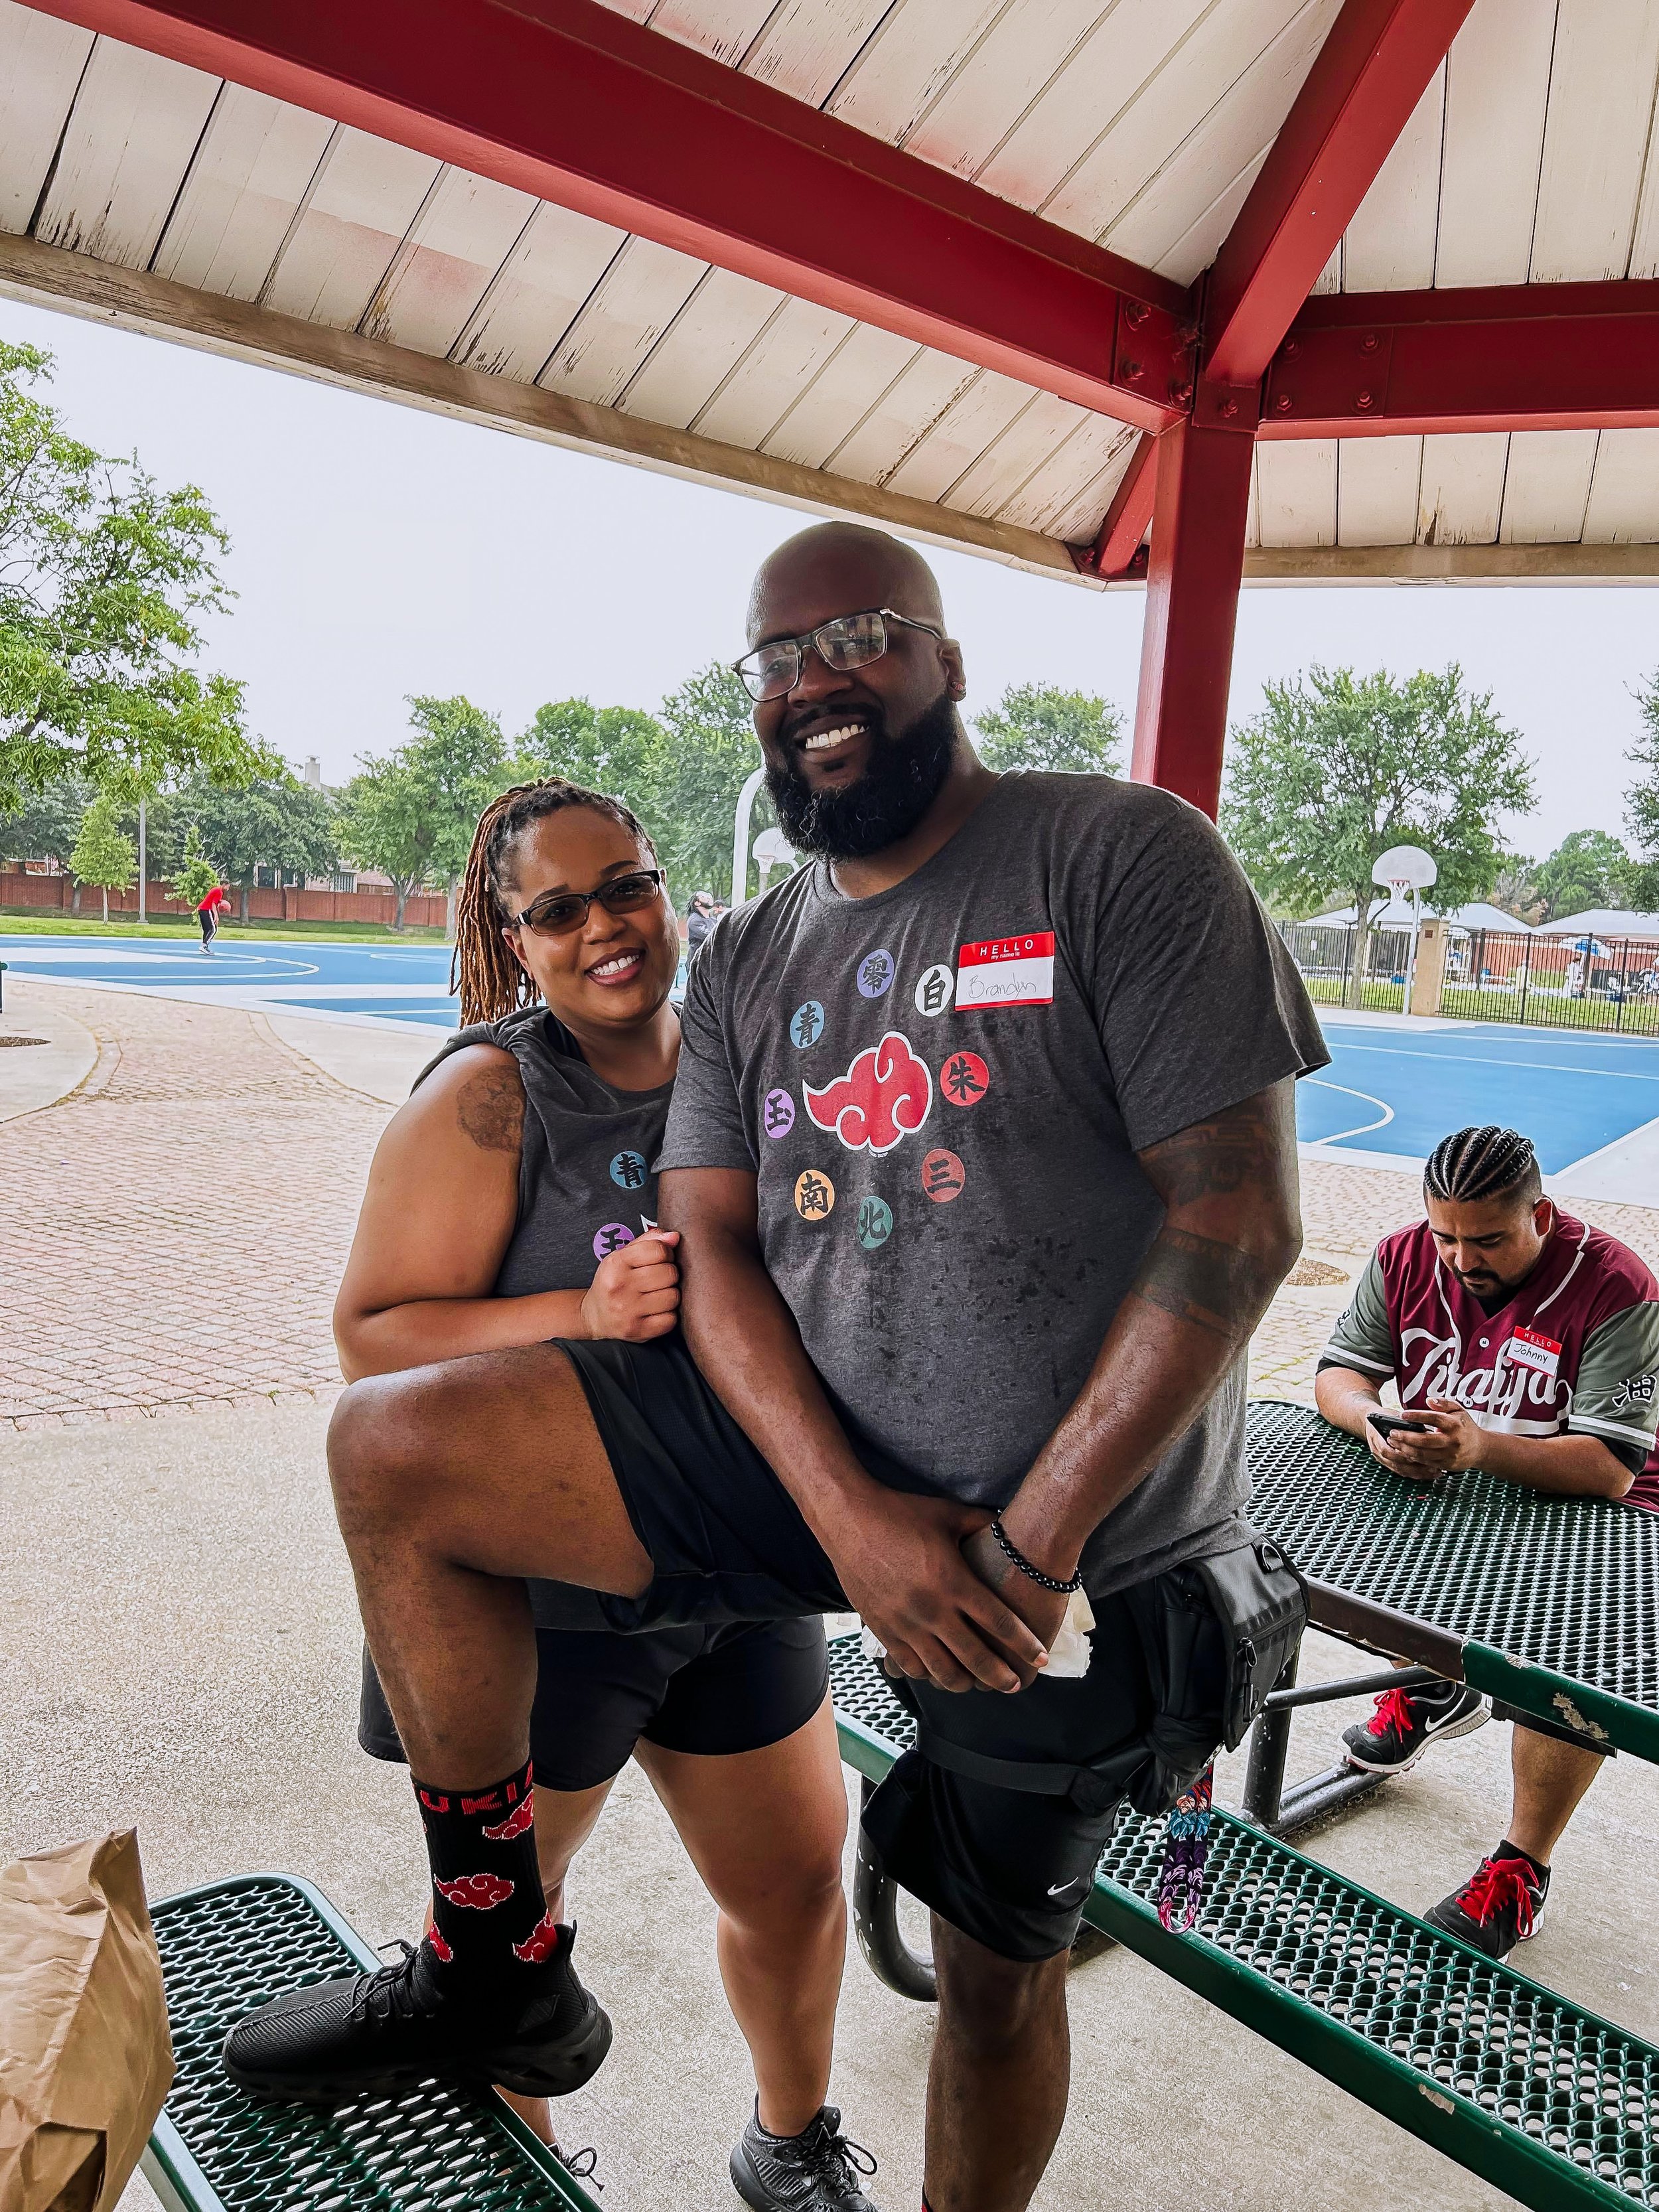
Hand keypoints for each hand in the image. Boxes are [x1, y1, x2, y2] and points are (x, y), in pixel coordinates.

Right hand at [579, 1231, 679, 1342]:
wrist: (594, 1316)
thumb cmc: (614, 1281)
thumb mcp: (623, 1255)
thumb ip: (649, 1241)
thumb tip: (675, 1237)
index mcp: (615, 1263)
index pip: (659, 1250)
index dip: (666, 1253)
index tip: (660, 1259)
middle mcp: (619, 1287)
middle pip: (669, 1273)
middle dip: (669, 1274)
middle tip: (658, 1279)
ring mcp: (627, 1311)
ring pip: (673, 1297)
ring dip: (670, 1295)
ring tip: (657, 1295)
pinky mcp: (637, 1331)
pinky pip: (671, 1320)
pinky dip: (668, 1315)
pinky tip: (656, 1311)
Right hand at [824, 1488, 1050, 1694]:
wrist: (848, 1519)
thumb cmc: (901, 1513)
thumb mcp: (949, 1514)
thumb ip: (983, 1524)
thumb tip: (1010, 1526)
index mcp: (953, 1581)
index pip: (999, 1622)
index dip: (1023, 1643)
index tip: (1039, 1658)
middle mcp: (931, 1608)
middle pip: (975, 1656)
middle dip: (1000, 1676)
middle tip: (1014, 1684)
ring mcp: (904, 1623)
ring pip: (941, 1670)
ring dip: (964, 1683)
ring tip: (977, 1684)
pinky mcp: (882, 1629)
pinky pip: (911, 1665)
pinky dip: (928, 1674)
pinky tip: (939, 1673)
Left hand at [1367, 1400, 1476, 1478]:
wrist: (1481, 1449)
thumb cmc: (1465, 1426)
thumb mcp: (1458, 1410)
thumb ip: (1444, 1403)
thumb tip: (1429, 1400)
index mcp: (1455, 1424)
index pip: (1434, 1418)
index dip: (1417, 1416)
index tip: (1402, 1415)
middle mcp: (1452, 1440)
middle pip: (1425, 1440)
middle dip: (1406, 1436)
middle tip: (1392, 1432)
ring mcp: (1450, 1454)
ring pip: (1423, 1454)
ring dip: (1405, 1448)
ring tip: (1394, 1442)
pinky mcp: (1447, 1465)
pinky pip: (1426, 1462)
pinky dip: (1413, 1458)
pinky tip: (1403, 1451)